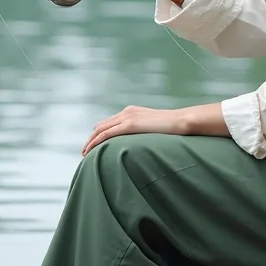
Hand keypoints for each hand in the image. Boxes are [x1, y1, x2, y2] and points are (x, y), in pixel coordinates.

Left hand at [81, 102, 227, 152]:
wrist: (181, 121)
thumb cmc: (172, 128)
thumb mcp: (154, 128)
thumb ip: (143, 131)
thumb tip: (141, 143)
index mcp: (132, 111)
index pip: (110, 122)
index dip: (99, 133)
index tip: (93, 144)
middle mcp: (127, 112)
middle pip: (102, 125)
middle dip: (91, 138)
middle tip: (85, 151)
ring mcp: (127, 117)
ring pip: (101, 129)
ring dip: (91, 141)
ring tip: (85, 153)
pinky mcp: (129, 125)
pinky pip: (107, 134)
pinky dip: (96, 142)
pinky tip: (90, 151)